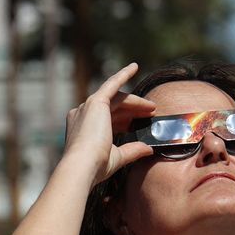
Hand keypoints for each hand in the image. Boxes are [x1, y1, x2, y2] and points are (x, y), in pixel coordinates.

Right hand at [61, 62, 155, 186]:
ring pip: (116, 99)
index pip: (107, 119)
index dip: (124, 121)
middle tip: (151, 113)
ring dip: (135, 102)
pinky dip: (123, 74)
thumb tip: (148, 149)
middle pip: (113, 107)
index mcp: (83, 128)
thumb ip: (132, 150)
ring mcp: (87, 107)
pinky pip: (112, 84)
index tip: (137, 124)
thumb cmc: (96, 166)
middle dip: (133, 110)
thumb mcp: (117, 157)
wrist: (83, 166)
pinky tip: (134, 67)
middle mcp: (82, 115)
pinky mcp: (96, 102)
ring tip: (152, 107)